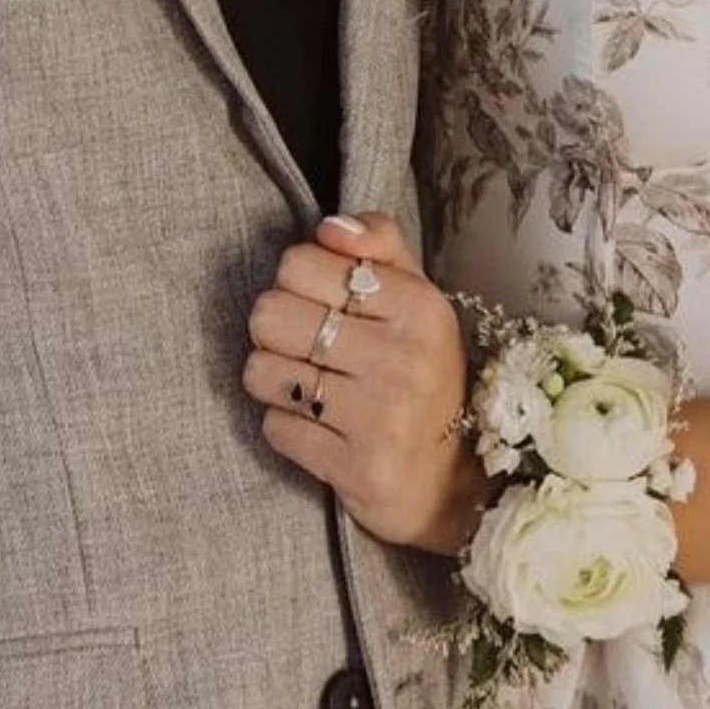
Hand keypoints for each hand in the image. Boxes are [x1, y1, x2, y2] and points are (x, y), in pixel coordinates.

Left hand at [244, 214, 485, 554]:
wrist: (448, 481)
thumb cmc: (420, 377)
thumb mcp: (416, 301)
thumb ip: (378, 245)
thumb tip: (329, 227)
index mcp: (420, 307)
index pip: (299, 262)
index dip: (296, 283)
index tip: (324, 306)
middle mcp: (404, 359)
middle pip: (270, 313)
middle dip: (276, 332)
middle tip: (308, 350)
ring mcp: (380, 417)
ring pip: (261, 371)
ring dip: (276, 382)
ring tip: (312, 390)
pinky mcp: (355, 467)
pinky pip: (273, 427)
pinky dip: (287, 427)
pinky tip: (321, 429)